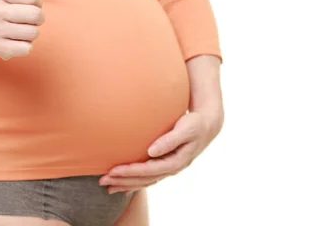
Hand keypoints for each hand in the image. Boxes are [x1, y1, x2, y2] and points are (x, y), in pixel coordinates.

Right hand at [0, 0, 43, 59]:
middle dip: (37, 17)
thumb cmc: (8, 3)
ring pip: (33, 33)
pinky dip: (26, 45)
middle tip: (26, 17)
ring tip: (20, 28)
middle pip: (36, 16)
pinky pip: (27, 48)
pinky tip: (15, 40)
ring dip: (32, 31)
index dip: (36, 1)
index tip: (27, 2)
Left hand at [100, 110, 222, 193]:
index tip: (113, 170)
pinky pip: (148, 177)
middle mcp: (172, 168)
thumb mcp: (186, 129)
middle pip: (144, 179)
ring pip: (145, 181)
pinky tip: (122, 185)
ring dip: (126, 184)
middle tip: (103, 181)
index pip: (149, 170)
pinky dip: (135, 182)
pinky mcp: (166, 165)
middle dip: (123, 181)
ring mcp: (169, 168)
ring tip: (107, 186)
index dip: (131, 172)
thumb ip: (170, 140)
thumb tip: (152, 151)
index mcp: (177, 161)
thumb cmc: (196, 124)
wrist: (207, 126)